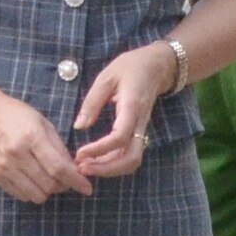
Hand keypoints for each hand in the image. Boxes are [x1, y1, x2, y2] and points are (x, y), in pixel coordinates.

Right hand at [0, 88, 85, 204]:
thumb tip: (76, 172)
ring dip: (48, 191)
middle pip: (49, 184)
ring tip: (49, 179)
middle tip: (67, 179)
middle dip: (64, 186)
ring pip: (36, 195)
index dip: (75, 181)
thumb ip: (60, 149)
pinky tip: (34, 179)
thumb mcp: (44, 125)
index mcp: (31, 137)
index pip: (58, 168)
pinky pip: (22, 196)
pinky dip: (33, 192)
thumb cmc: (19, 116)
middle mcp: (16, 154)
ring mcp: (4, 167)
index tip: (87, 188)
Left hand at [71, 43, 180, 178]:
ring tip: (86, 167)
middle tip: (81, 168)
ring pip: (132, 160)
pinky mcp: (139, 132)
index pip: (120, 137)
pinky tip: (95, 161)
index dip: (100, 150)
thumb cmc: (130, 68)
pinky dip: (113, 163)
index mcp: (132, 107)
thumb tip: (79, 126)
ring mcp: (142, 129)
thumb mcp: (106, 77)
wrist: (156, 66)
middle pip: (132, 158)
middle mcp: (140, 123)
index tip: (79, 153)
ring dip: (110, 169)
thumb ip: (92, 102)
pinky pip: (129, 154)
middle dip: (107, 169)